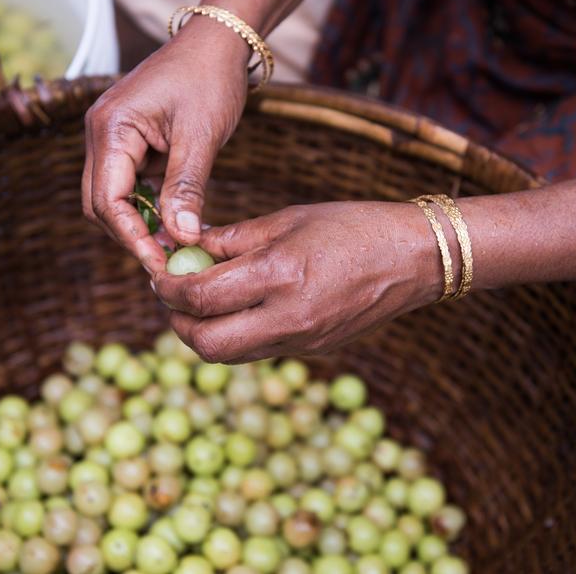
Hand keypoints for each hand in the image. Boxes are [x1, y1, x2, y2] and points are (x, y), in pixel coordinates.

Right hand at [82, 17, 249, 274]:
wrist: (217, 42)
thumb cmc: (210, 78)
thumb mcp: (201, 137)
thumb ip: (186, 189)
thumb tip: (181, 238)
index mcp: (111, 127)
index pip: (107, 199)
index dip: (131, 237)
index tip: (160, 265)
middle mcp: (100, 133)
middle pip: (100, 203)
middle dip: (131, 235)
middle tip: (168, 262)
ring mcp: (112, 137)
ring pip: (113, 197)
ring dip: (140, 223)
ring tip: (176, 246)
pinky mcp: (129, 141)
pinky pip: (129, 184)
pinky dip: (149, 206)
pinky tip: (176, 221)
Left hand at [151, 202, 443, 362]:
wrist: (415, 259)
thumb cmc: (352, 226)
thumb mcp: (287, 219)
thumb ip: (231, 239)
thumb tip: (186, 246)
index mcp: (279, 274)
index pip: (200, 298)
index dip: (168, 289)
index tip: (160, 274)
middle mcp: (288, 317)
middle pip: (205, 344)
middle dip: (177, 322)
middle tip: (172, 297)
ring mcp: (302, 341)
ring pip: (229, 356)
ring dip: (203, 335)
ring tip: (202, 303)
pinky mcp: (314, 351)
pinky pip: (258, 352)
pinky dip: (236, 336)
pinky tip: (240, 309)